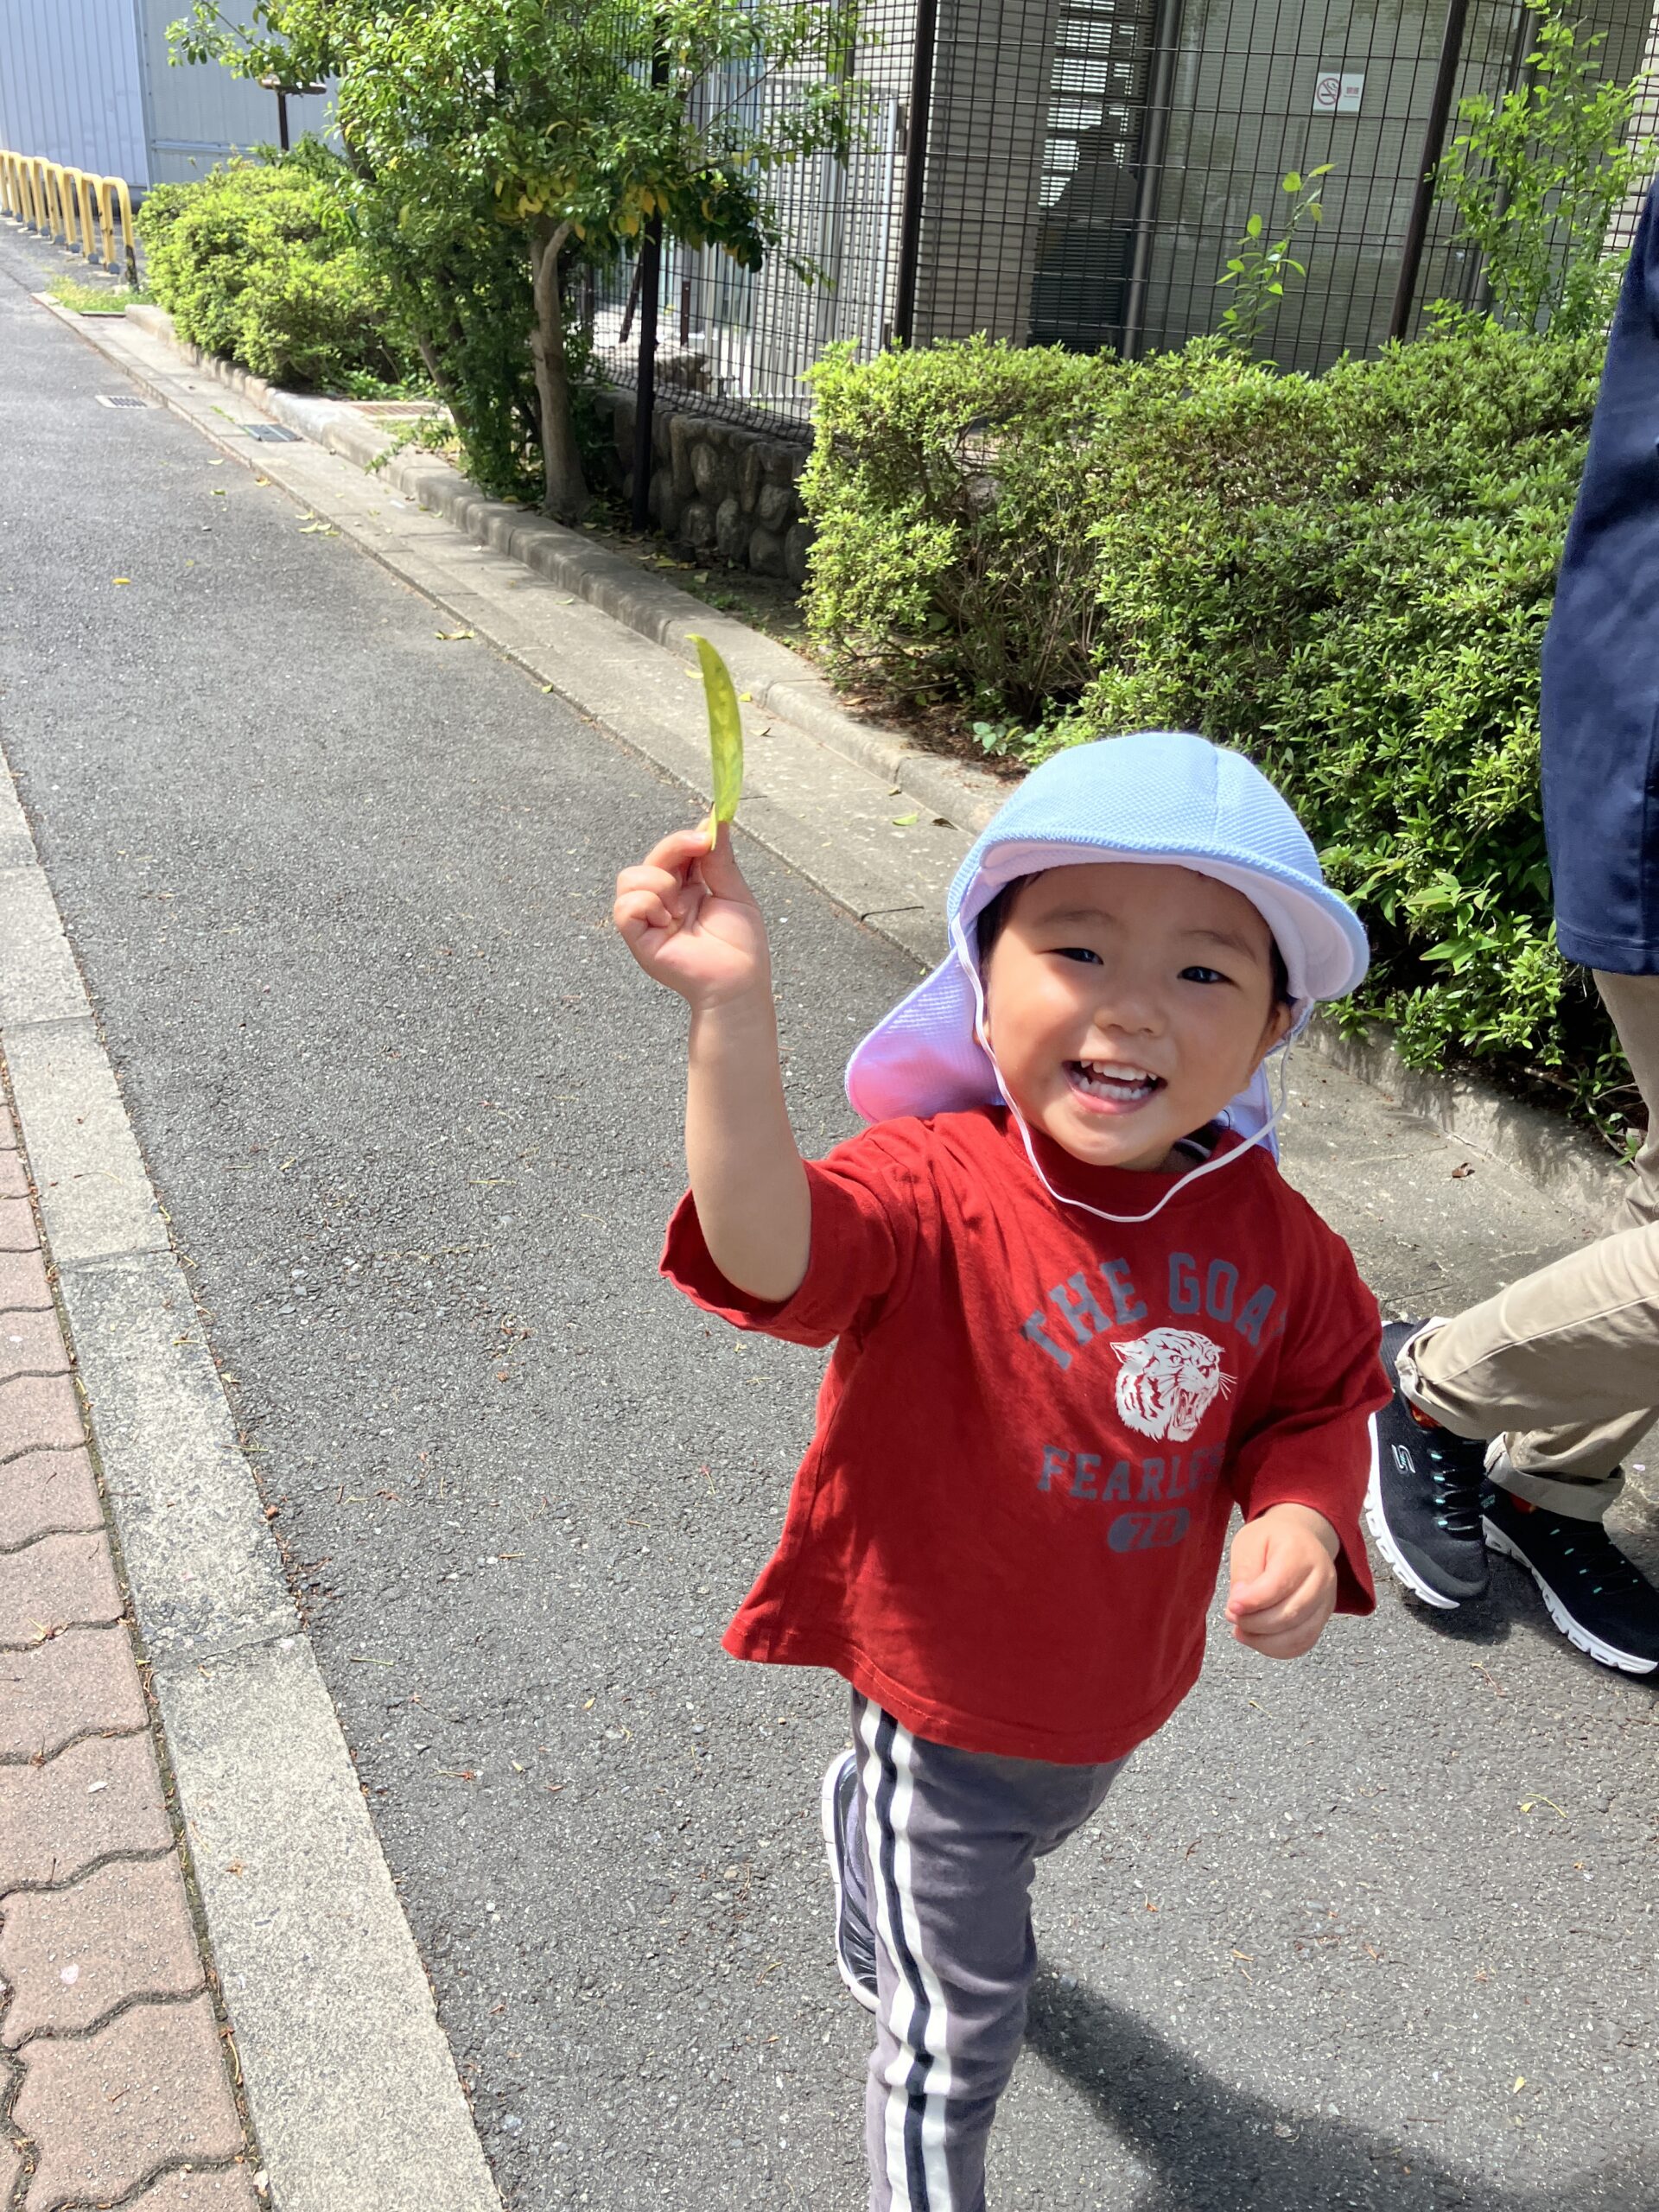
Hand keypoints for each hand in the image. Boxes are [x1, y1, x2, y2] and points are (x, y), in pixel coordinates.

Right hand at [613, 822, 769, 1009]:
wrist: (739, 984)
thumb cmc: (741, 948)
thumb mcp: (735, 894)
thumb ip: (720, 859)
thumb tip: (716, 820)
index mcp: (688, 890)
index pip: (674, 853)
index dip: (684, 839)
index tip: (706, 833)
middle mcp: (665, 902)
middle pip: (651, 859)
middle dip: (674, 847)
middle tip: (700, 845)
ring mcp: (650, 920)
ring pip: (629, 878)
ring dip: (659, 882)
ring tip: (682, 906)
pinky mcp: (638, 939)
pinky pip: (625, 908)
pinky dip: (646, 904)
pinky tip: (668, 919)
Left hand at [1224, 1503, 1338, 1658]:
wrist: (1299, 1539)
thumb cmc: (1271, 1540)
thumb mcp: (1249, 1543)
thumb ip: (1245, 1572)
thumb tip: (1240, 1605)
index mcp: (1301, 1552)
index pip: (1279, 1585)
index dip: (1253, 1602)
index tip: (1231, 1607)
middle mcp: (1322, 1577)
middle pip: (1291, 1614)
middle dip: (1255, 1623)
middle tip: (1233, 1616)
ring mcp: (1327, 1600)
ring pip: (1299, 1635)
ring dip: (1264, 1640)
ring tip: (1241, 1629)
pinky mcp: (1323, 1618)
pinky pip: (1303, 1644)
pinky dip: (1277, 1648)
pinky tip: (1257, 1638)